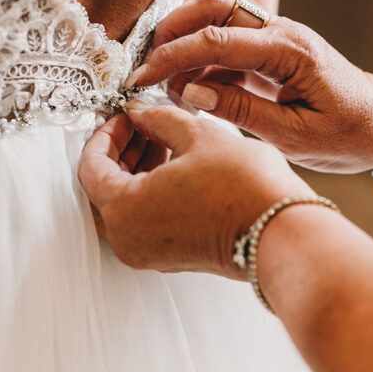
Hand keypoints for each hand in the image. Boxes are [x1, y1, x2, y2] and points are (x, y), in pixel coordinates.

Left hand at [77, 102, 312, 275]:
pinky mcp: (169, 258)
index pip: (91, 166)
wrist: (282, 233)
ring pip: (123, 207)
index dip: (105, 134)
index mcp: (122, 209)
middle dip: (118, 153)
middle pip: (102, 189)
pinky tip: (174, 166)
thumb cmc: (243, 189)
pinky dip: (149, 193)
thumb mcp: (196, 136)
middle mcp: (127, 239)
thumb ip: (158, 120)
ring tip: (160, 140)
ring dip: (134, 172)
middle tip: (139, 125)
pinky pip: (143, 222)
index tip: (124, 116)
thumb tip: (142, 113)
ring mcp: (147, 253)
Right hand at [128, 0, 372, 172]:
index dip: (172, 57)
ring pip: (219, 15)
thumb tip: (192, 91)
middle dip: (171, 31)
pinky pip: (230, 39)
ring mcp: (278, 35)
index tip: (141, 79)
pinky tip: (192, 88)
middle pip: (213, 7)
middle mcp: (281, 32)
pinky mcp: (274, 48)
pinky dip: (204, 56)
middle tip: (145, 68)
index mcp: (288, 51)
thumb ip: (241, 110)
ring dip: (185, 38)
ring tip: (164, 81)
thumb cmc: (347, 135)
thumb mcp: (292, 136)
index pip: (216, 41)